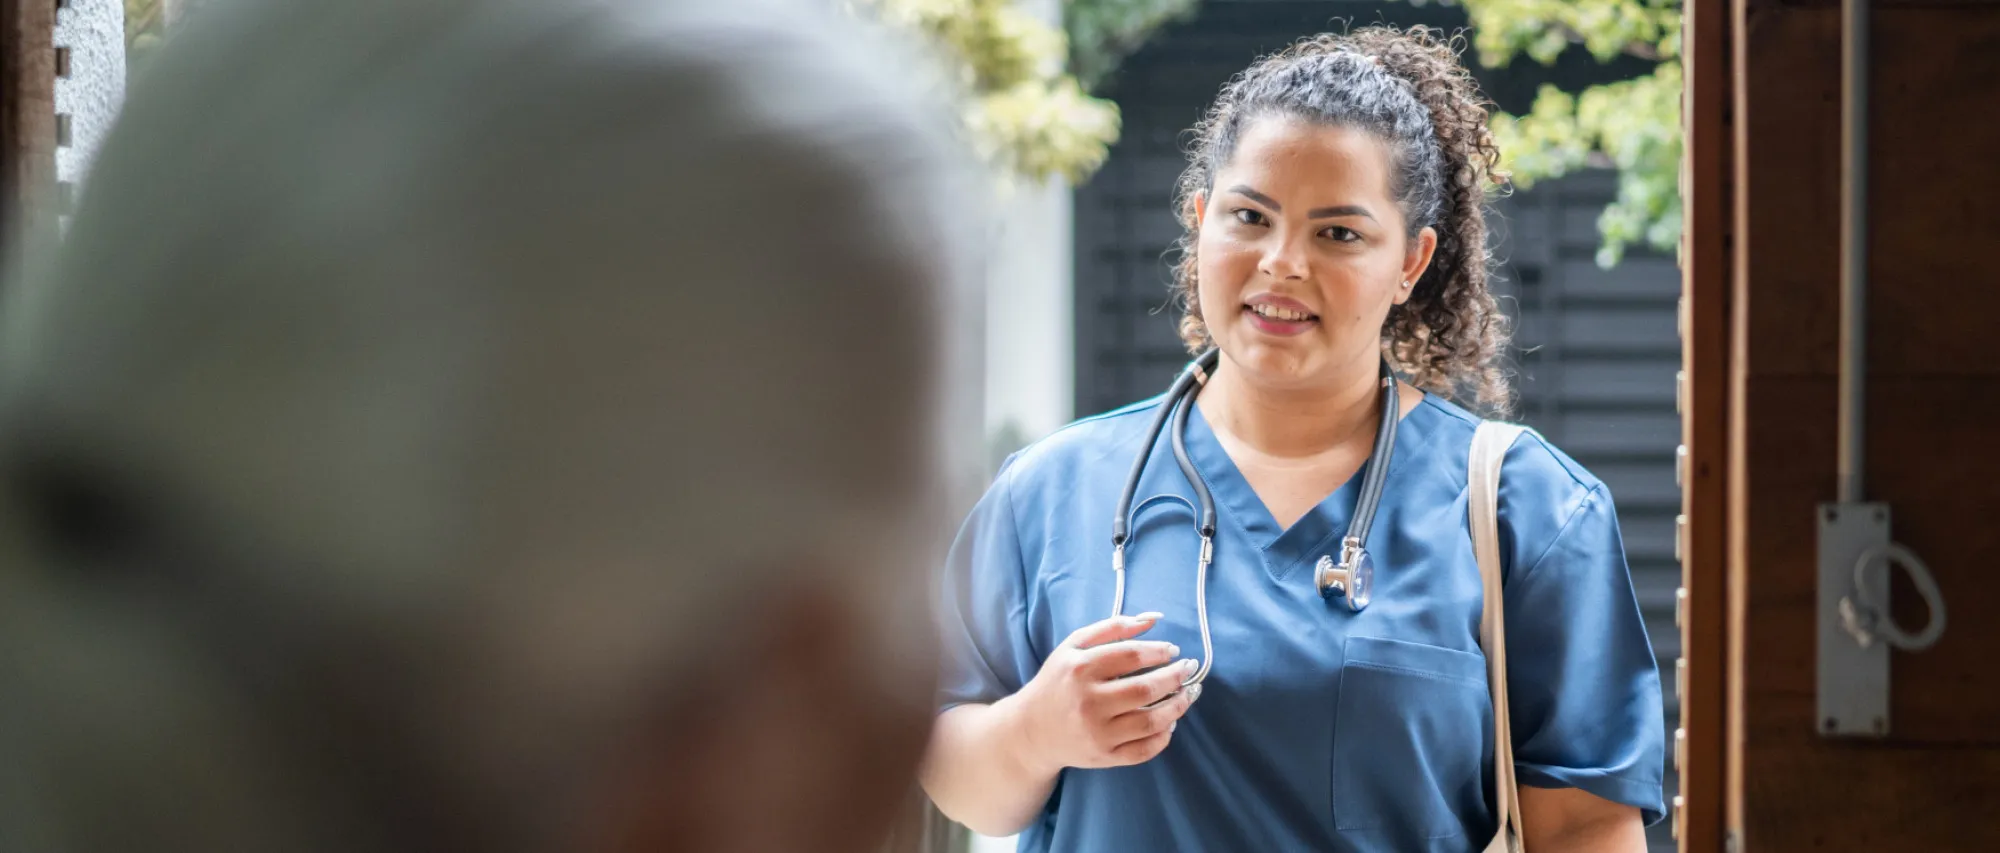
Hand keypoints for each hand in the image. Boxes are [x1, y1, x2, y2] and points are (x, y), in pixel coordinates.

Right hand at [1002, 612, 1202, 774]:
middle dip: (1175, 677)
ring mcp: (1097, 733)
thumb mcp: (1074, 646)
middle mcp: (1088, 702)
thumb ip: (1113, 627)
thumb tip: (1154, 618)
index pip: (1131, 656)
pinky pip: (1143, 750)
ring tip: (1187, 694)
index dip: (1159, 651)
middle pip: (1145, 689)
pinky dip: (1163, 737)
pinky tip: (1170, 723)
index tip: (1173, 650)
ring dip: (1177, 706)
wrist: (1031, 730)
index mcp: (1079, 669)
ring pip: (1150, 721)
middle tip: (1188, 669)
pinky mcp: (1104, 757)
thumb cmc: (1058, 681)